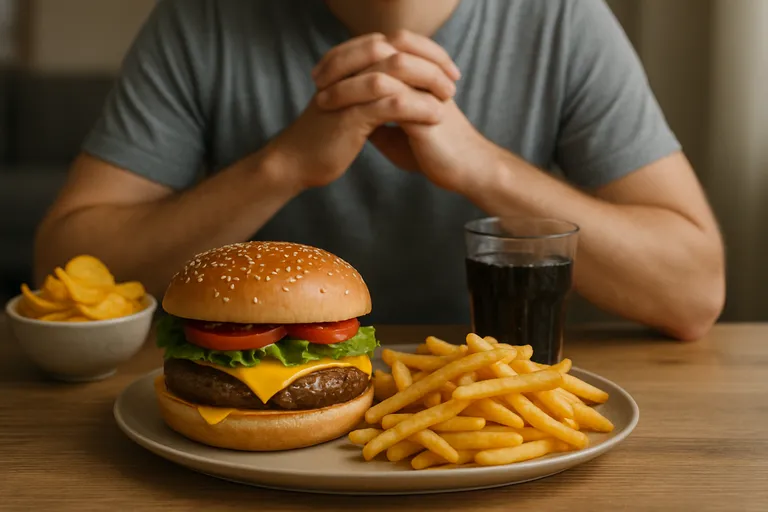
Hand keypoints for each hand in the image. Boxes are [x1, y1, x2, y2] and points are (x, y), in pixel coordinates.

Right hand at [271, 47, 448, 188]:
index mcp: (349, 65)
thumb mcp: (352, 107)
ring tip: (448, 98)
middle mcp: (347, 70)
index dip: (425, 51)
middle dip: (431, 61)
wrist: (296, 162)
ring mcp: (347, 90)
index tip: (449, 69)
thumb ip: (371, 93)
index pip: (394, 42)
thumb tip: (402, 88)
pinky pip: (389, 104)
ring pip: (395, 71)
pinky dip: (417, 108)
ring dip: (428, 82)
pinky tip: (436, 116)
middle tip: (453, 80)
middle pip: (397, 48)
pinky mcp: (349, 115)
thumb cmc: (326, 138)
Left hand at [313, 30, 500, 194]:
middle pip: (379, 47)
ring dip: (347, 81)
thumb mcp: (400, 135)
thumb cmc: (435, 153)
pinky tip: (341, 112)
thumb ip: (379, 120)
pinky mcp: (425, 110)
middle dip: (343, 58)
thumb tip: (353, 116)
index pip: (379, 49)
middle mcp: (422, 75)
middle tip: (316, 76)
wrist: (465, 170)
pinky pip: (389, 96)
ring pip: (382, 69)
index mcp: (418, 76)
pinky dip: (361, 100)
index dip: (348, 56)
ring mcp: (425, 90)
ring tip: (322, 97)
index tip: (321, 72)